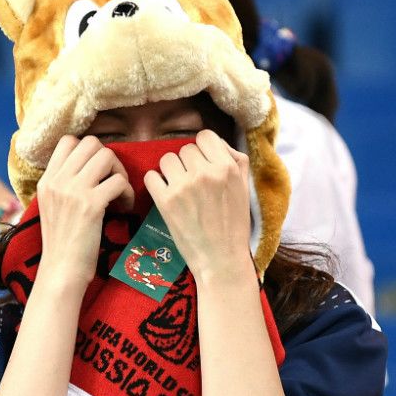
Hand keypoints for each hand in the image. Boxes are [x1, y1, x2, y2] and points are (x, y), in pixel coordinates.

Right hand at [34, 136, 131, 284]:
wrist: (61, 271)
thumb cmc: (61, 244)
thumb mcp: (51, 207)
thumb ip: (63, 186)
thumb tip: (87, 169)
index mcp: (46, 180)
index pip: (68, 141)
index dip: (88, 150)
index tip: (97, 171)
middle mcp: (57, 181)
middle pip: (91, 143)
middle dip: (109, 159)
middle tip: (113, 181)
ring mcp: (73, 191)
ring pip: (107, 156)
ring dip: (120, 172)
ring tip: (120, 194)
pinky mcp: (91, 205)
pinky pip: (119, 182)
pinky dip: (128, 193)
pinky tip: (125, 208)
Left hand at [143, 130, 253, 284]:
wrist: (221, 259)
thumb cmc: (234, 225)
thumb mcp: (245, 187)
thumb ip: (235, 160)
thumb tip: (216, 143)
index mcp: (227, 167)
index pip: (205, 136)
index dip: (202, 149)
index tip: (202, 164)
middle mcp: (205, 173)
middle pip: (185, 148)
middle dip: (187, 163)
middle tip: (192, 183)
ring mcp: (184, 186)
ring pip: (166, 159)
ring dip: (171, 172)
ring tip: (179, 188)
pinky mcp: (166, 201)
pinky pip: (151, 176)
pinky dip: (155, 184)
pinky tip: (165, 194)